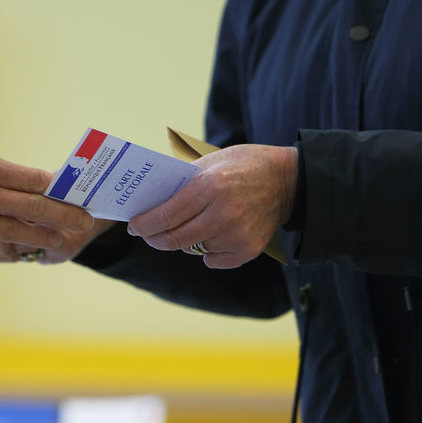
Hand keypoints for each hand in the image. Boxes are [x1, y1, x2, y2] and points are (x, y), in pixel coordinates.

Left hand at [126, 144, 296, 268]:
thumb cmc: (243, 166)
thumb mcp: (211, 161)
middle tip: (148, 235)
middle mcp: (223, 213)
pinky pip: (214, 260)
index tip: (134, 226)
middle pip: (175, 239)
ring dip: (184, 242)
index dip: (144, 224)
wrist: (287, 180)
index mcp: (210, 187)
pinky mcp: (248, 249)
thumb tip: (151, 201)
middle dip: (155, 238)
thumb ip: (183, 181)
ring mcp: (236, 234)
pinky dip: (208, 252)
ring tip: (184, 228)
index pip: (165, 216)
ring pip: (193, 249)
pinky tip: (212, 236)